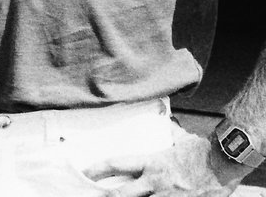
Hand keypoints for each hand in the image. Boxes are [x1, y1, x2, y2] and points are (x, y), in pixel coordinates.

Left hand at [85, 131, 245, 195]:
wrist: (225, 164)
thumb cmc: (203, 151)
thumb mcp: (180, 139)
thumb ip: (168, 133)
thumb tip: (165, 120)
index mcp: (151, 163)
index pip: (115, 164)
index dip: (96, 169)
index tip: (84, 173)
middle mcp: (156, 183)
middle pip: (122, 194)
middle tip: (93, 195)